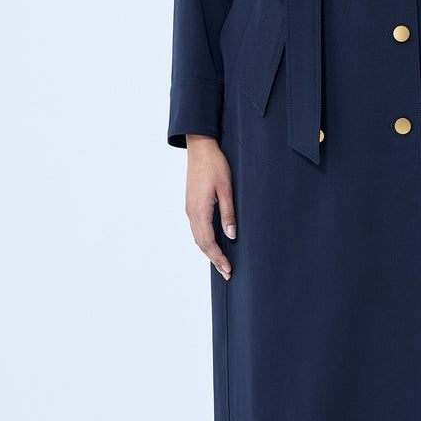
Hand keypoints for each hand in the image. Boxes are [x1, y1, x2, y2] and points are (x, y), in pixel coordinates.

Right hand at [185, 135, 236, 279]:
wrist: (200, 148)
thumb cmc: (215, 165)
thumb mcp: (227, 189)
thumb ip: (228, 213)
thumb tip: (231, 236)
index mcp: (200, 210)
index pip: (208, 241)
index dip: (218, 257)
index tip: (228, 269)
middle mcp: (191, 212)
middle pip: (201, 243)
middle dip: (214, 259)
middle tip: (227, 273)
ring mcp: (190, 208)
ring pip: (197, 237)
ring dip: (208, 252)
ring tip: (220, 263)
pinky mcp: (192, 204)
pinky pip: (197, 228)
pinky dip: (204, 241)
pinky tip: (212, 244)